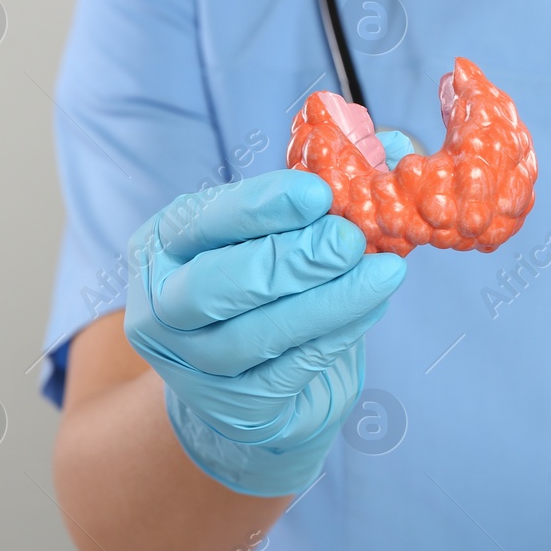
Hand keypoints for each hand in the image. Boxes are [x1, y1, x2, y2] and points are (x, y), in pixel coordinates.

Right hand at [123, 131, 412, 497]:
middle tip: (353, 239)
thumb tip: (388, 143)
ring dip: (329, 300)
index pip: (204, 220)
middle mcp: (163, 306)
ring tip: (384, 273)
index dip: (262, 205)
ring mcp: (194, 364)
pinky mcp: (238, 407)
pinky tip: (373, 306)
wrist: (247, 378)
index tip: (320, 192)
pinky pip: (291, 369)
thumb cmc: (266, 281)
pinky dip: (337, 334)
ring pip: (257, 334)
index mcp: (164, 243)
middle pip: (220, 284)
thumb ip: (325, 182)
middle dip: (293, 259)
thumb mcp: (280, 227)